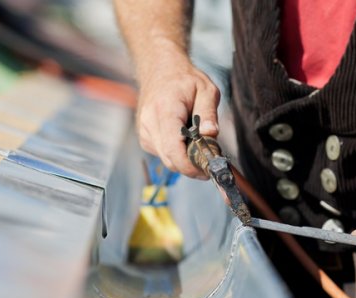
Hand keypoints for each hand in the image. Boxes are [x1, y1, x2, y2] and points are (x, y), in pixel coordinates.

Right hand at [136, 51, 220, 179]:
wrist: (159, 69)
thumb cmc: (184, 79)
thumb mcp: (206, 89)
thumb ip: (209, 113)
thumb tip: (211, 134)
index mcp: (164, 110)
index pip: (173, 149)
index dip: (190, 165)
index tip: (207, 170)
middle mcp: (149, 123)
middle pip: (170, 160)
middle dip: (191, 166)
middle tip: (210, 159)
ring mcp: (144, 132)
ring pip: (167, 160)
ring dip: (185, 159)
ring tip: (198, 142)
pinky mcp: (145, 138)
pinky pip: (163, 155)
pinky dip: (177, 153)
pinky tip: (184, 139)